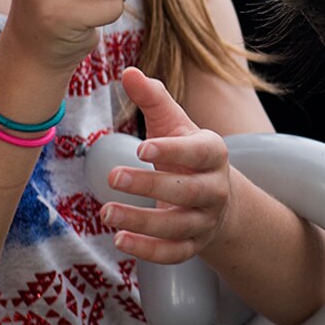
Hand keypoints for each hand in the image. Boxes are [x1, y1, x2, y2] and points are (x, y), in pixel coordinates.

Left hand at [102, 67, 232, 263]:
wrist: (217, 197)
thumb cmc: (187, 154)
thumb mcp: (173, 124)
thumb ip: (152, 98)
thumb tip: (128, 72)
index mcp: (213, 154)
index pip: (200, 152)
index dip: (172, 151)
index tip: (141, 148)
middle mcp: (215, 189)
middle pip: (189, 191)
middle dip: (151, 186)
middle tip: (113, 177)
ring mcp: (206, 219)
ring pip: (179, 225)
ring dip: (143, 221)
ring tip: (107, 212)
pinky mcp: (194, 244)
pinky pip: (175, 253)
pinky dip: (149, 250)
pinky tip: (121, 240)